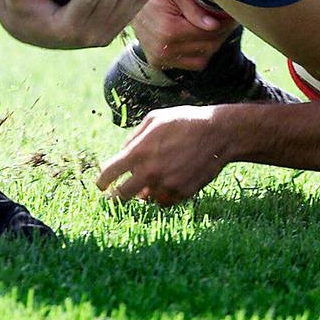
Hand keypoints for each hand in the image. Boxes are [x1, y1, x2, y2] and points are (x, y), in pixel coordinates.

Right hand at [1, 0, 155, 48]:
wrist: (38, 34)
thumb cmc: (26, 11)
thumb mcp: (16, 0)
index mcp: (66, 28)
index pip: (88, 1)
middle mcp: (87, 36)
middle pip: (109, 4)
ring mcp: (101, 37)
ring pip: (123, 10)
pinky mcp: (110, 33)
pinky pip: (129, 15)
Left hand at [97, 105, 227, 204]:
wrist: (218, 133)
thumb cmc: (185, 121)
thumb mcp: (155, 119)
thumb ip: (134, 138)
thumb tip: (123, 154)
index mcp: (139, 152)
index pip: (109, 173)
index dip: (101, 181)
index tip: (101, 185)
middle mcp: (150, 172)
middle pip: (122, 196)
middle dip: (116, 196)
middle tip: (116, 195)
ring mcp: (166, 185)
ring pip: (145, 198)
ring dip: (145, 192)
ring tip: (154, 178)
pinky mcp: (181, 193)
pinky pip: (164, 201)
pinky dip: (162, 195)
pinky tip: (168, 182)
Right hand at [132, 0, 238, 68]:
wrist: (131, 6)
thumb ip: (194, 8)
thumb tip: (213, 25)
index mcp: (169, 30)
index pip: (207, 33)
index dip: (224, 25)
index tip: (232, 16)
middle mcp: (164, 49)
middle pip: (207, 47)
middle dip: (222, 34)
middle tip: (229, 21)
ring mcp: (161, 59)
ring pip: (202, 58)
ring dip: (213, 44)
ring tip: (217, 29)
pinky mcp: (160, 64)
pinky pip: (191, 64)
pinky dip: (201, 53)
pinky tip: (202, 38)